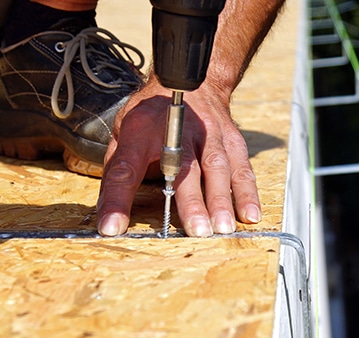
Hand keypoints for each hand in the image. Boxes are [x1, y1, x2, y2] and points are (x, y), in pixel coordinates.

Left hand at [96, 78, 261, 236]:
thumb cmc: (154, 119)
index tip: (111, 226)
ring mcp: (210, 134)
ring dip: (222, 199)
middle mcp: (178, 130)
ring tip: (223, 227)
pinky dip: (247, 192)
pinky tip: (250, 214)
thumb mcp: (124, 138)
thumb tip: (108, 219)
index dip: (118, 198)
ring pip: (218, 167)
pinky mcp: (233, 142)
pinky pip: (242, 169)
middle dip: (192, 201)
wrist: (195, 85)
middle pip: (184, 168)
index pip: (125, 167)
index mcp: (141, 131)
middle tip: (197, 230)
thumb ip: (118, 177)